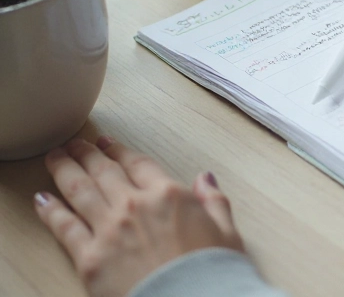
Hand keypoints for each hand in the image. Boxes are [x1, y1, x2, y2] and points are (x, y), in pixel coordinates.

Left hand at [34, 137, 243, 296]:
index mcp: (169, 195)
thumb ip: (214, 201)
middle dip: (86, 154)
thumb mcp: (227, 232)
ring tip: (56, 158)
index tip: (108, 144)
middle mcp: (135, 205)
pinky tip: (43, 199)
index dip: (119, 150)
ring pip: (80, 190)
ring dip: (64, 170)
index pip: (138, 163)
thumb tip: (206, 179)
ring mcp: (110, 230)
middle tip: (74, 145)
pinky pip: (65, 227)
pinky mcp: (90, 257)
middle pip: (103, 171)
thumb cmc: (212, 273)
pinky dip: (51, 210)